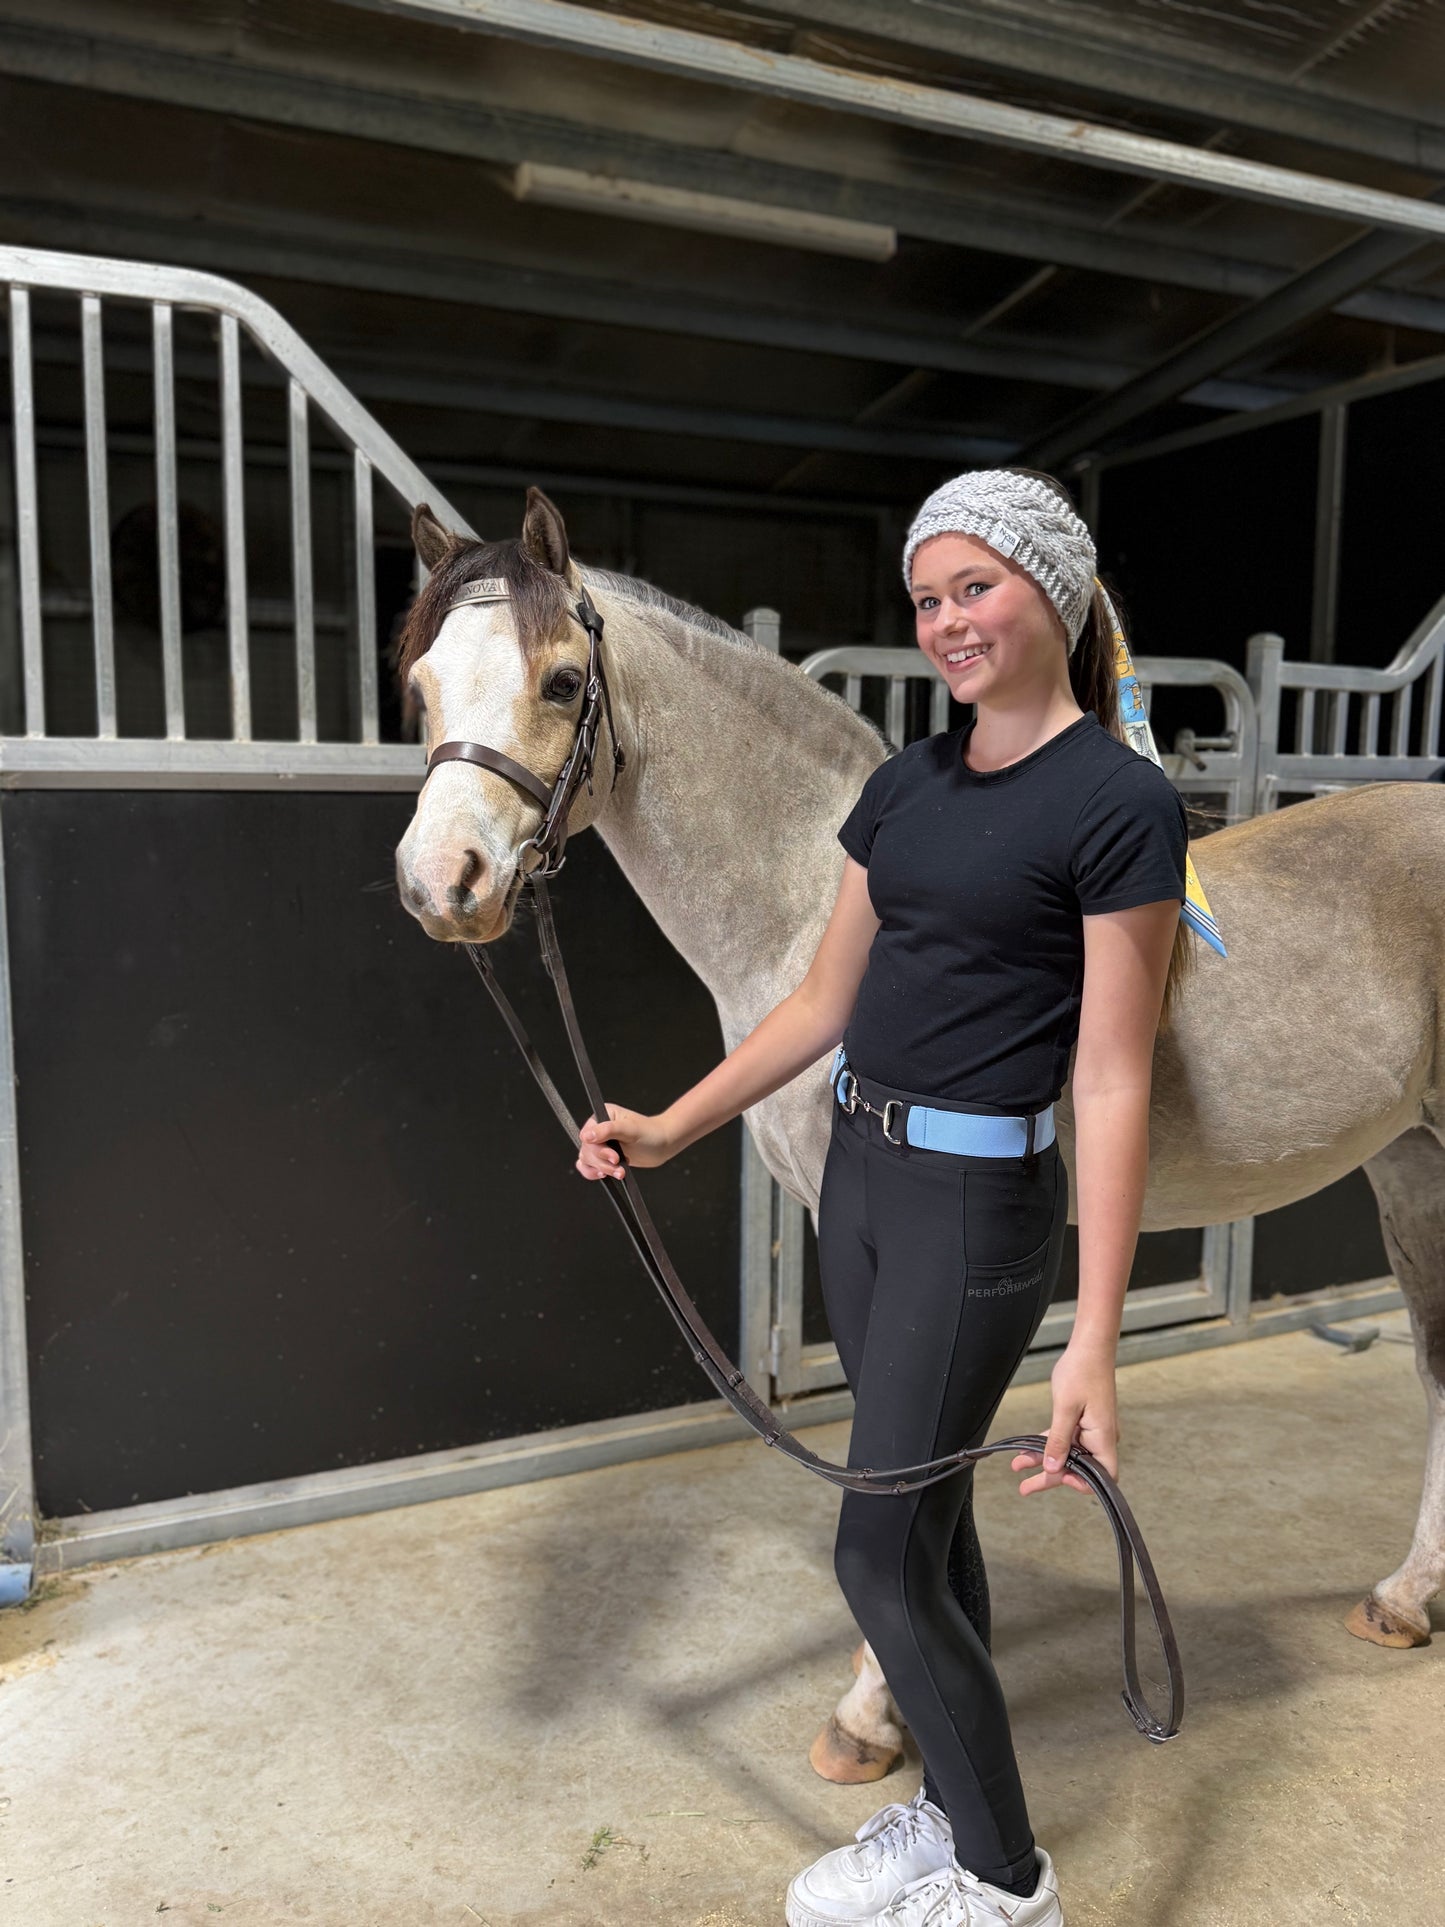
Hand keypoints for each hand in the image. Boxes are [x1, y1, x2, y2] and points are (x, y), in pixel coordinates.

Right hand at [576, 1103, 677, 1177]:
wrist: (663, 1144)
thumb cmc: (651, 1133)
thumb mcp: (630, 1130)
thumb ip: (608, 1130)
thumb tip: (586, 1136)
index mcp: (603, 1116)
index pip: (588, 1135)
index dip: (599, 1149)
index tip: (614, 1157)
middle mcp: (598, 1128)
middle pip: (587, 1150)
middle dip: (603, 1162)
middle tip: (620, 1167)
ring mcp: (600, 1143)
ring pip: (587, 1160)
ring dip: (602, 1169)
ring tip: (620, 1172)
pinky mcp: (603, 1156)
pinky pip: (588, 1166)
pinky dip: (594, 1172)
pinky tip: (606, 1175)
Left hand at [1011, 1335, 1118, 1495]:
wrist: (1090, 1346)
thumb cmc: (1083, 1371)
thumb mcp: (1065, 1409)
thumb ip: (1058, 1441)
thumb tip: (1053, 1468)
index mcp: (1103, 1437)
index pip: (1103, 1476)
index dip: (1081, 1483)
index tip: (1058, 1477)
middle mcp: (1101, 1436)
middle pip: (1079, 1468)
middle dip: (1051, 1478)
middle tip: (1026, 1487)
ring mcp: (1092, 1429)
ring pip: (1068, 1454)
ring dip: (1044, 1461)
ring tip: (1018, 1468)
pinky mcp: (1083, 1420)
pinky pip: (1065, 1438)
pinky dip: (1047, 1444)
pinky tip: (1026, 1449)